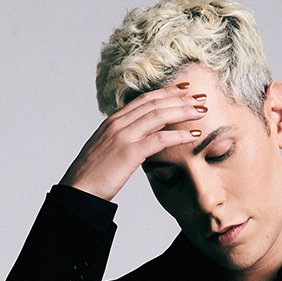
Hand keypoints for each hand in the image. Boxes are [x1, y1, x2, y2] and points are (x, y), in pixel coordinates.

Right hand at [60, 82, 206, 200]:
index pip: (144, 99)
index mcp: (113, 121)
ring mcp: (123, 136)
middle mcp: (118, 124)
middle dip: (181, 98)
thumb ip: (125, 139)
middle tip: (201, 97)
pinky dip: (179, 134)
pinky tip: (194, 134)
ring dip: (184, 111)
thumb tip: (144, 138)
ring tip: (202, 111)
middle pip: (155, 103)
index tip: (184, 89)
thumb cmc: (93, 175)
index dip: (167, 92)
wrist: (79, 191)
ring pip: (159, 116)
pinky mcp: (130, 152)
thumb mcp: (108, 150)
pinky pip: (160, 139)